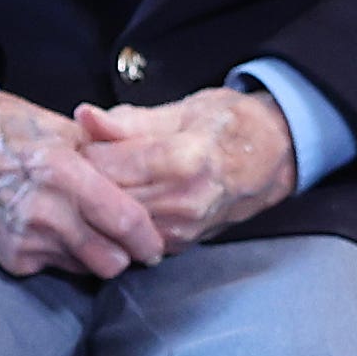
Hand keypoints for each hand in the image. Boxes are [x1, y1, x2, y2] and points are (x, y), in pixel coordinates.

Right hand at [0, 87, 165, 278]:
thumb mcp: (53, 124)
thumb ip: (98, 150)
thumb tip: (137, 166)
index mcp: (63, 172)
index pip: (124, 220)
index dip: (148, 238)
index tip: (156, 242)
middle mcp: (45, 212)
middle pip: (110, 260)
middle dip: (126, 255)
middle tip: (130, 243)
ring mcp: (26, 240)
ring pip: (86, 269)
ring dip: (96, 257)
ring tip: (94, 235)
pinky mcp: (11, 259)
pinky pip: (55, 268)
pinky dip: (64, 256)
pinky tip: (57, 233)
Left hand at [72, 89, 296, 249]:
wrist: (277, 157)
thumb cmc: (232, 125)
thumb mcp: (184, 109)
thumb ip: (129, 121)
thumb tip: (84, 116)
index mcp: (184, 161)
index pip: (104, 164)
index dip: (82, 149)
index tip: (80, 138)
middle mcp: (184, 202)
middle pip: (105, 198)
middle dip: (84, 179)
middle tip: (79, 159)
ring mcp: (182, 229)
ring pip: (113, 222)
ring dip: (98, 202)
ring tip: (96, 178)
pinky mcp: (180, 245)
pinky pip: (130, 237)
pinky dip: (116, 219)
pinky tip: (116, 200)